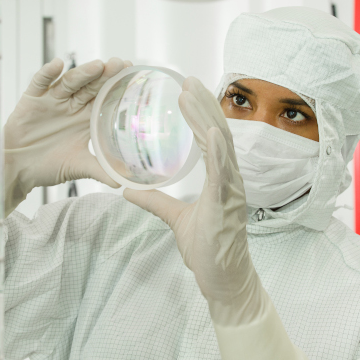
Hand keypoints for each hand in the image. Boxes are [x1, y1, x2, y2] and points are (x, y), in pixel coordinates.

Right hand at [1, 57, 130, 214]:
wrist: (18, 169)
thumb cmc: (48, 165)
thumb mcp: (78, 167)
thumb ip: (100, 171)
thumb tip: (123, 182)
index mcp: (86, 118)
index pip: (105, 98)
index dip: (117, 87)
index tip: (132, 75)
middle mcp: (72, 105)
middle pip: (91, 86)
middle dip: (105, 74)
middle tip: (119, 64)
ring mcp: (53, 100)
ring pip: (70, 82)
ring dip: (83, 73)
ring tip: (97, 66)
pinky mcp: (33, 99)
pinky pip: (40, 83)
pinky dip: (47, 73)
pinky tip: (57, 65)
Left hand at [123, 77, 266, 326]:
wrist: (223, 280)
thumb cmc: (208, 249)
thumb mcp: (175, 219)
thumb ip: (155, 201)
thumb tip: (128, 190)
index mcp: (219, 178)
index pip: (208, 138)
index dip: (198, 114)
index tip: (185, 92)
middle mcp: (229, 178)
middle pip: (217, 133)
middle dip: (203, 105)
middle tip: (187, 80)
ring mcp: (231, 189)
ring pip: (221, 145)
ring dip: (207, 118)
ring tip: (192, 94)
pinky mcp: (229, 204)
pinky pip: (224, 173)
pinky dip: (217, 151)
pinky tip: (209, 132)